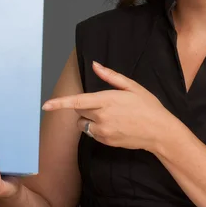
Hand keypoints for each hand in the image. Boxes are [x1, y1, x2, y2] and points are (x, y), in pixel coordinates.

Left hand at [42, 60, 178, 152]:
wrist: (159, 131)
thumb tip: (95, 65)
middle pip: (78, 110)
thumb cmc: (148, 106)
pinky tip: (113, 125)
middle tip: (103, 104)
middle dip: (84, 106)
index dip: (59, 103)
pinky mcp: (106, 141)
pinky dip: (96, 129)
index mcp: (106, 100)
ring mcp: (103, 131)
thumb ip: (111, 76)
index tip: (45, 105)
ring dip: (88, 119)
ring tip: (109, 116)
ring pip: (83, 124)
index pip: (76, 101)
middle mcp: (102, 116)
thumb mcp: (132, 87)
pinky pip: (92, 134)